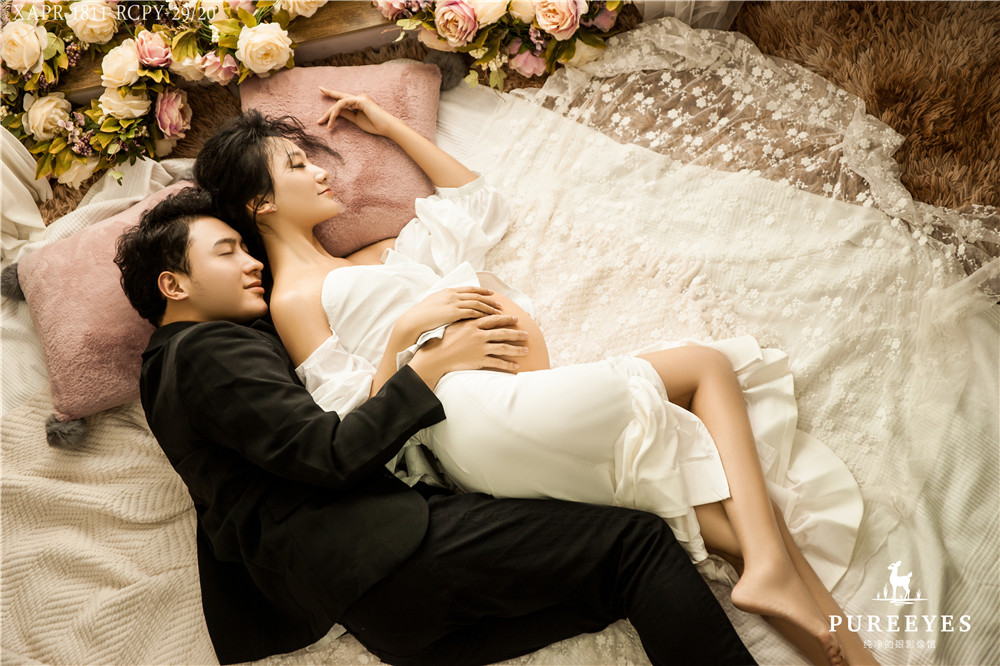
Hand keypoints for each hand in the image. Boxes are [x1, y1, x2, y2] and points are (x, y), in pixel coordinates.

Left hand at [317, 88, 397, 135]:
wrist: (386, 127)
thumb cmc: (374, 125)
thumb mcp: (356, 120)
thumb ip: (347, 114)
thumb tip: (336, 112)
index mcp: (358, 102)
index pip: (342, 99)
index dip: (331, 93)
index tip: (321, 89)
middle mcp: (358, 97)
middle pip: (338, 102)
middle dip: (327, 112)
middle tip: (318, 121)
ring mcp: (359, 97)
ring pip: (339, 104)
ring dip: (330, 115)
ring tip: (326, 125)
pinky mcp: (360, 100)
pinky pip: (343, 104)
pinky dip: (336, 112)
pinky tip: (332, 120)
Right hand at [394, 287, 502, 345]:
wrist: (414, 320)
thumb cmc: (421, 315)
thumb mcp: (434, 303)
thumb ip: (445, 301)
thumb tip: (450, 303)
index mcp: (448, 291)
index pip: (469, 289)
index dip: (482, 291)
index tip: (491, 293)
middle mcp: (453, 295)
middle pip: (476, 295)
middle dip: (489, 299)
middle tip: (500, 304)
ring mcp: (454, 303)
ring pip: (477, 303)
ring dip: (489, 308)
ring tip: (499, 313)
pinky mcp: (454, 312)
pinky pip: (473, 312)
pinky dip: (483, 315)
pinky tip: (490, 319)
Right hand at [409, 314, 529, 387]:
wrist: (435, 356)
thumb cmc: (441, 340)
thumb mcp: (454, 326)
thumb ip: (466, 321)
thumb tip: (473, 317)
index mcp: (473, 325)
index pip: (494, 320)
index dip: (506, 319)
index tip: (516, 319)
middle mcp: (479, 335)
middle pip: (503, 333)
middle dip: (516, 333)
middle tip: (526, 334)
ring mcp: (480, 348)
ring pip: (504, 347)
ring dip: (517, 349)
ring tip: (526, 350)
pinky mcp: (479, 360)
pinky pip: (498, 362)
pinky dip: (508, 365)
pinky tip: (516, 366)